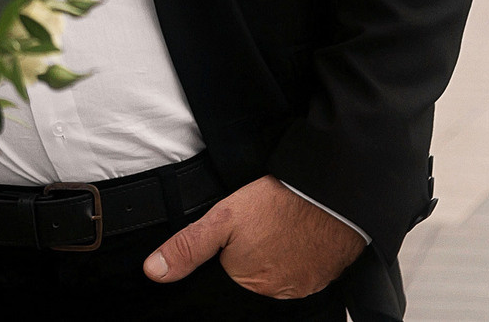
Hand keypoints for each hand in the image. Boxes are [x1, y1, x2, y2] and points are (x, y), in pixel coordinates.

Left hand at [143, 175, 362, 299]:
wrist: (334, 193)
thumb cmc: (280, 202)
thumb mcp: (224, 217)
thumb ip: (189, 246)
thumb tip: (153, 272)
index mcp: (246, 283)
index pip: (225, 284)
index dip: (226, 265)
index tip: (234, 246)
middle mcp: (275, 294)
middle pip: (251, 282)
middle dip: (249, 263)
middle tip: (258, 233)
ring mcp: (302, 288)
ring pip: (277, 279)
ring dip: (274, 262)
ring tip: (276, 232)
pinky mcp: (323, 277)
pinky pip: (302, 275)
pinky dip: (296, 261)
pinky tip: (294, 238)